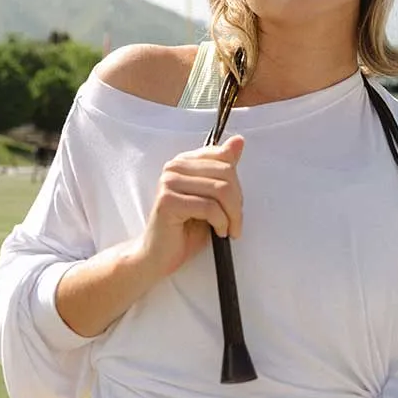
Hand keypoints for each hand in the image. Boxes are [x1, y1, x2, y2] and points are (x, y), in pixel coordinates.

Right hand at [140, 135, 244, 276]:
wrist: (159, 256)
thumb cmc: (186, 230)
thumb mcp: (213, 199)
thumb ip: (224, 171)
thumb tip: (239, 140)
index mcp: (185, 162)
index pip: (223, 157)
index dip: (236, 184)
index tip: (235, 206)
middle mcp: (174, 168)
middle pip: (226, 173)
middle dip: (237, 202)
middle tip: (235, 223)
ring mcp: (168, 183)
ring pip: (220, 190)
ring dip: (232, 215)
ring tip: (228, 230)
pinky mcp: (168, 201)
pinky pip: (209, 207)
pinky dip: (221, 222)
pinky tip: (218, 232)